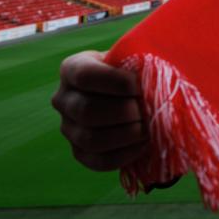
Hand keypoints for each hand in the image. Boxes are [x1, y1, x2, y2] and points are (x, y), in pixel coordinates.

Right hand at [51, 51, 147, 170]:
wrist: (133, 95)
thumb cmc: (135, 70)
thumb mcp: (134, 57)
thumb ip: (140, 61)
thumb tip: (154, 73)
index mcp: (72, 69)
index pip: (85, 75)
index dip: (116, 82)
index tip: (140, 86)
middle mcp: (63, 99)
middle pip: (87, 111)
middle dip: (125, 112)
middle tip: (148, 110)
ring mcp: (69, 128)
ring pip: (91, 139)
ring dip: (127, 135)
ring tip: (149, 127)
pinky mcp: (80, 152)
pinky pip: (99, 161)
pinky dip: (126, 154)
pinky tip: (144, 144)